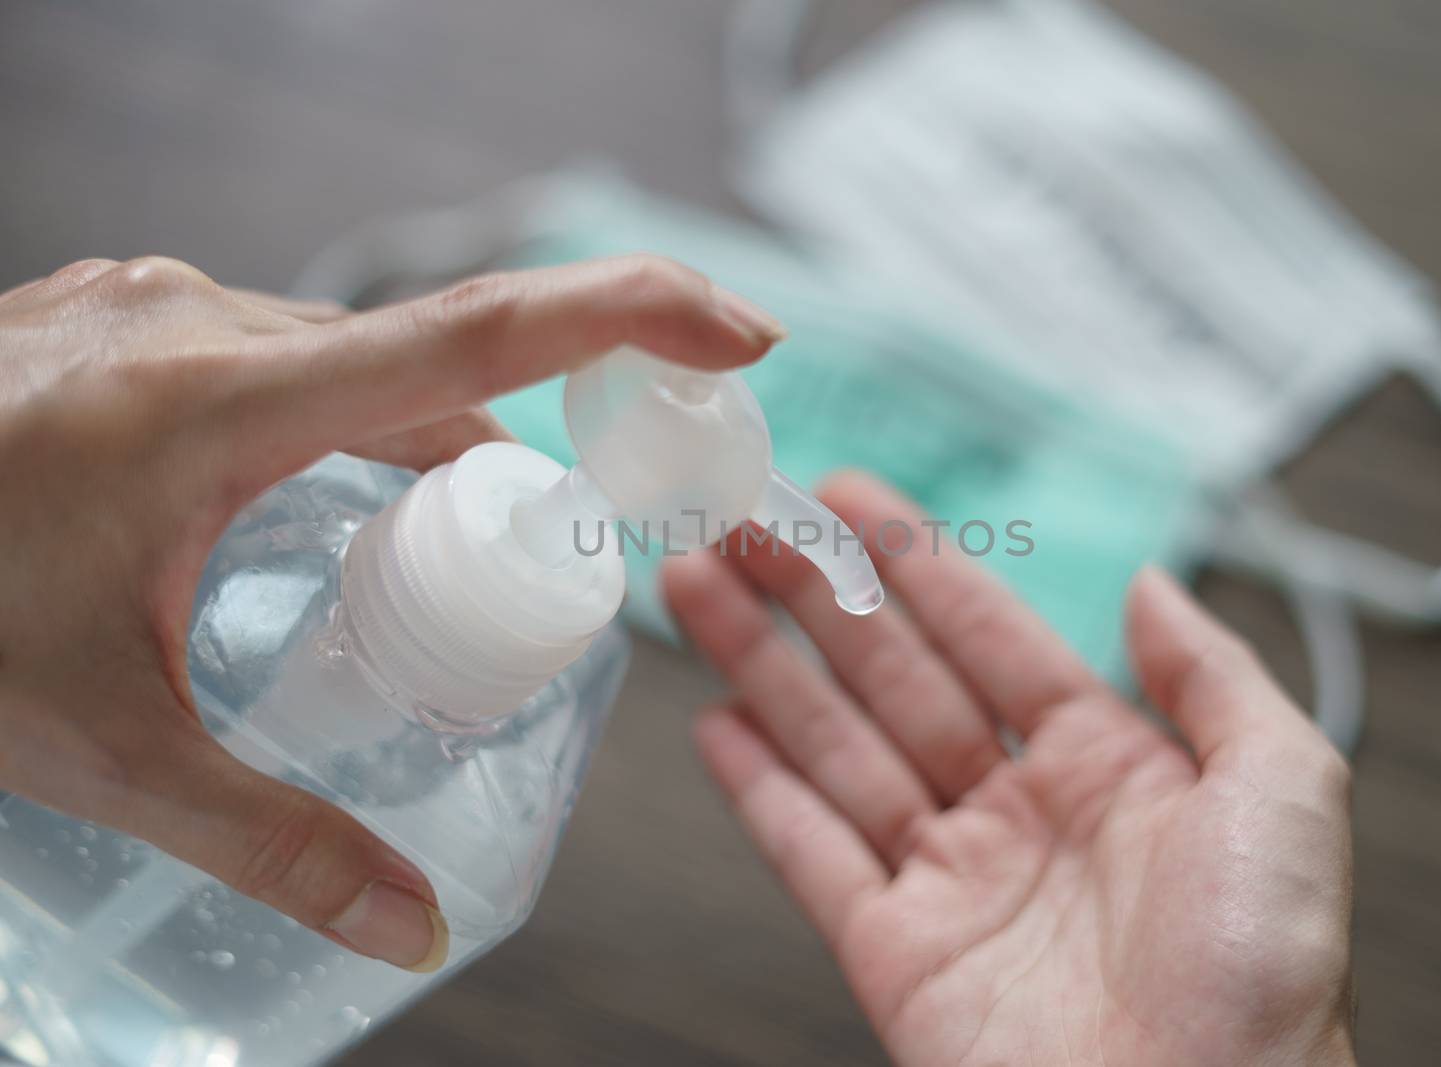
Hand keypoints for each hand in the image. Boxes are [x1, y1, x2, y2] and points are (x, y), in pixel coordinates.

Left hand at [0, 254, 782, 969]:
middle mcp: (194, 321)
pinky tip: (298, 517)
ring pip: (347, 368)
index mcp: (211, 398)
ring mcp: (152, 308)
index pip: (472, 334)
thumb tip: (409, 923)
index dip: (626, 316)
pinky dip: (335, 431)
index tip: (737, 331)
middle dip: (508, 461)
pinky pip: (281, 362)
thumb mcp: (97, 745)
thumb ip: (268, 839)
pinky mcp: (124, 322)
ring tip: (408, 565)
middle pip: (423, 371)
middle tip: (534, 572)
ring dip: (411, 451)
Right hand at [663, 473, 1355, 1066]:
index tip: (848, 497)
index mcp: (1111, 769)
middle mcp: (1021, 817)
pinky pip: (814, 857)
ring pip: (838, 751)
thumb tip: (1149, 584)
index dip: (915, 565)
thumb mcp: (1284, 788)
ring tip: (697, 587)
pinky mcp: (897, 958)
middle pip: (895, 680)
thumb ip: (1213, 676)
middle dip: (815, 595)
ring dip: (763, 667)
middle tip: (744, 523)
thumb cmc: (1265, 974)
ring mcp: (953, 886)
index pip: (991, 639)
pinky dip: (759, 793)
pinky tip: (715, 726)